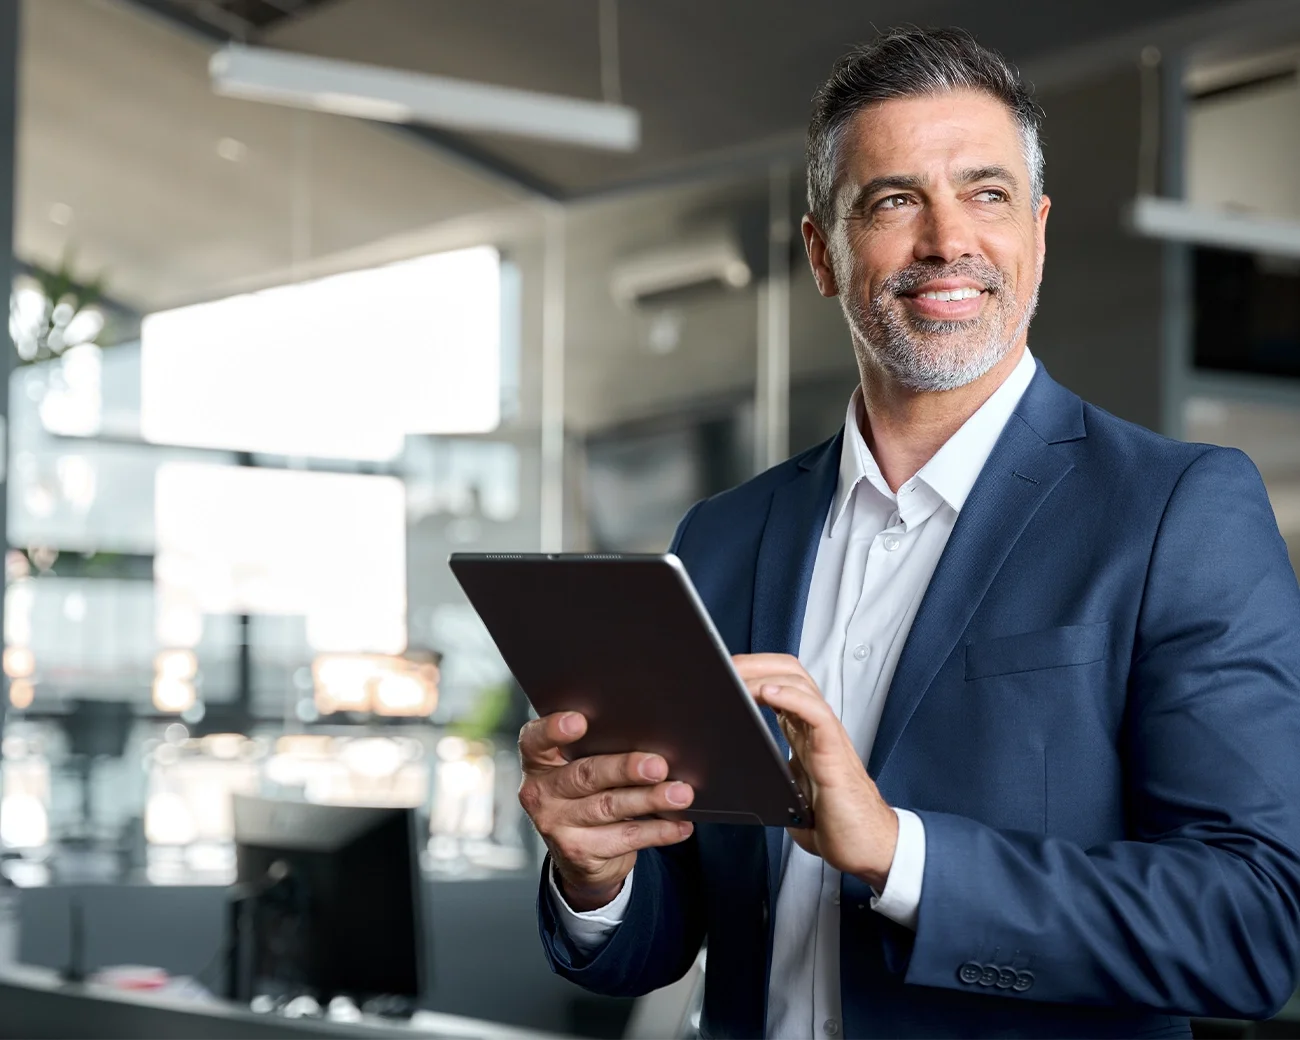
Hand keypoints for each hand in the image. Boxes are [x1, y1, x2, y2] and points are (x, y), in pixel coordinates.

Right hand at [518, 711, 694, 910]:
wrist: (578, 855)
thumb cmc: (586, 793)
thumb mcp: (579, 769)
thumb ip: (597, 750)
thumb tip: (652, 738)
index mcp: (538, 762)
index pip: (535, 740)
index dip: (553, 729)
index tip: (580, 721)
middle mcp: (540, 793)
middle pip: (585, 775)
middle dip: (625, 769)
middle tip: (658, 765)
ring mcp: (557, 826)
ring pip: (609, 807)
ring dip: (650, 799)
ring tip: (680, 794)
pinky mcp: (580, 853)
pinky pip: (626, 838)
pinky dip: (658, 831)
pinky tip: (680, 825)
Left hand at [734, 654, 898, 890]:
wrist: (866, 848)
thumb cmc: (832, 823)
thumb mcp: (785, 792)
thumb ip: (765, 775)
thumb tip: (726, 776)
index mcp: (802, 732)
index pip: (780, 682)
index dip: (753, 670)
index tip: (723, 672)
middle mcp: (815, 727)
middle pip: (789, 672)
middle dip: (754, 662)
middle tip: (724, 666)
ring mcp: (827, 736)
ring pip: (800, 683)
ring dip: (765, 674)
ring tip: (738, 676)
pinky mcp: (834, 752)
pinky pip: (816, 713)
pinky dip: (792, 697)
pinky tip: (768, 693)